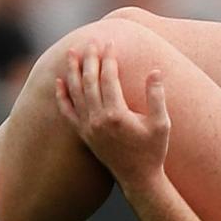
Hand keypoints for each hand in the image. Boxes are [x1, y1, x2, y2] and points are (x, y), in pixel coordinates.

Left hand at [55, 42, 170, 187]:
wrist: (139, 179)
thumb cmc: (153, 151)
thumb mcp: (161, 124)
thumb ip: (157, 96)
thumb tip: (155, 71)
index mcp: (116, 114)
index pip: (108, 78)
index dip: (109, 58)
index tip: (110, 43)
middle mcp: (97, 120)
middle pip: (89, 81)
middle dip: (90, 59)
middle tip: (91, 41)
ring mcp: (88, 128)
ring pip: (76, 93)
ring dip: (73, 71)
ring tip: (71, 53)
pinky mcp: (84, 135)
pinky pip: (68, 112)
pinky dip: (62, 96)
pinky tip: (59, 82)